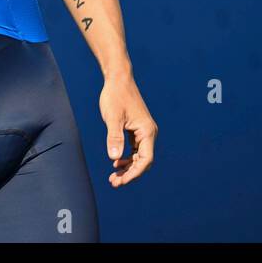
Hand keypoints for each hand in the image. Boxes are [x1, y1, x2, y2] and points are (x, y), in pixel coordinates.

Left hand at [99, 72, 157, 186]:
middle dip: (130, 173)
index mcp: (147, 131)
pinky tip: (116, 163)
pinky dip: (127, 157)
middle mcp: (149, 133)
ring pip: (139, 156)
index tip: (121, 181)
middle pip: (143, 161)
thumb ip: (114, 137)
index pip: (145, 160)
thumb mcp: (112, 118)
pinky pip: (135, 149)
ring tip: (114, 176)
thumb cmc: (115, 96)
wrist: (117, 80)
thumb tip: (114, 158)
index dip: (134, 173)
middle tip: (114, 182)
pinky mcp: (136, 129)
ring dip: (128, 167)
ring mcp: (143, 132)